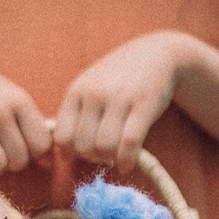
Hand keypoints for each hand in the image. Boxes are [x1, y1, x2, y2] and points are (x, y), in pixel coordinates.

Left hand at [54, 31, 189, 171]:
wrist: (157, 53)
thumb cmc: (117, 80)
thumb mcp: (89, 88)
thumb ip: (74, 117)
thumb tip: (63, 156)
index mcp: (76, 91)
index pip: (62, 136)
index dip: (69, 152)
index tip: (81, 154)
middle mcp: (95, 93)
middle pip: (82, 145)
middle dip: (91, 158)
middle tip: (102, 156)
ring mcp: (120, 97)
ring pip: (104, 147)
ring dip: (108, 160)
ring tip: (114, 158)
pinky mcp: (144, 104)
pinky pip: (129, 143)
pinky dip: (126, 161)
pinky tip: (126, 164)